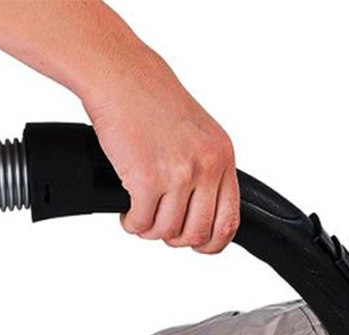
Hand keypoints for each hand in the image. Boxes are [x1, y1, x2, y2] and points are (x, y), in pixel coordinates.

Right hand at [83, 49, 239, 253]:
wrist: (119, 73)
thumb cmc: (152, 98)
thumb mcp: (199, 133)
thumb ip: (208, 170)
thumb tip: (206, 211)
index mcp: (221, 158)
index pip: (229, 221)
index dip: (214, 243)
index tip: (201, 246)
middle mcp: (205, 167)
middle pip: (197, 233)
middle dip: (176, 238)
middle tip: (161, 226)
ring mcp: (177, 174)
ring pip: (167, 231)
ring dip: (150, 230)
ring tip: (141, 215)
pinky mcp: (146, 178)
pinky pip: (142, 222)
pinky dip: (132, 224)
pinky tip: (128, 213)